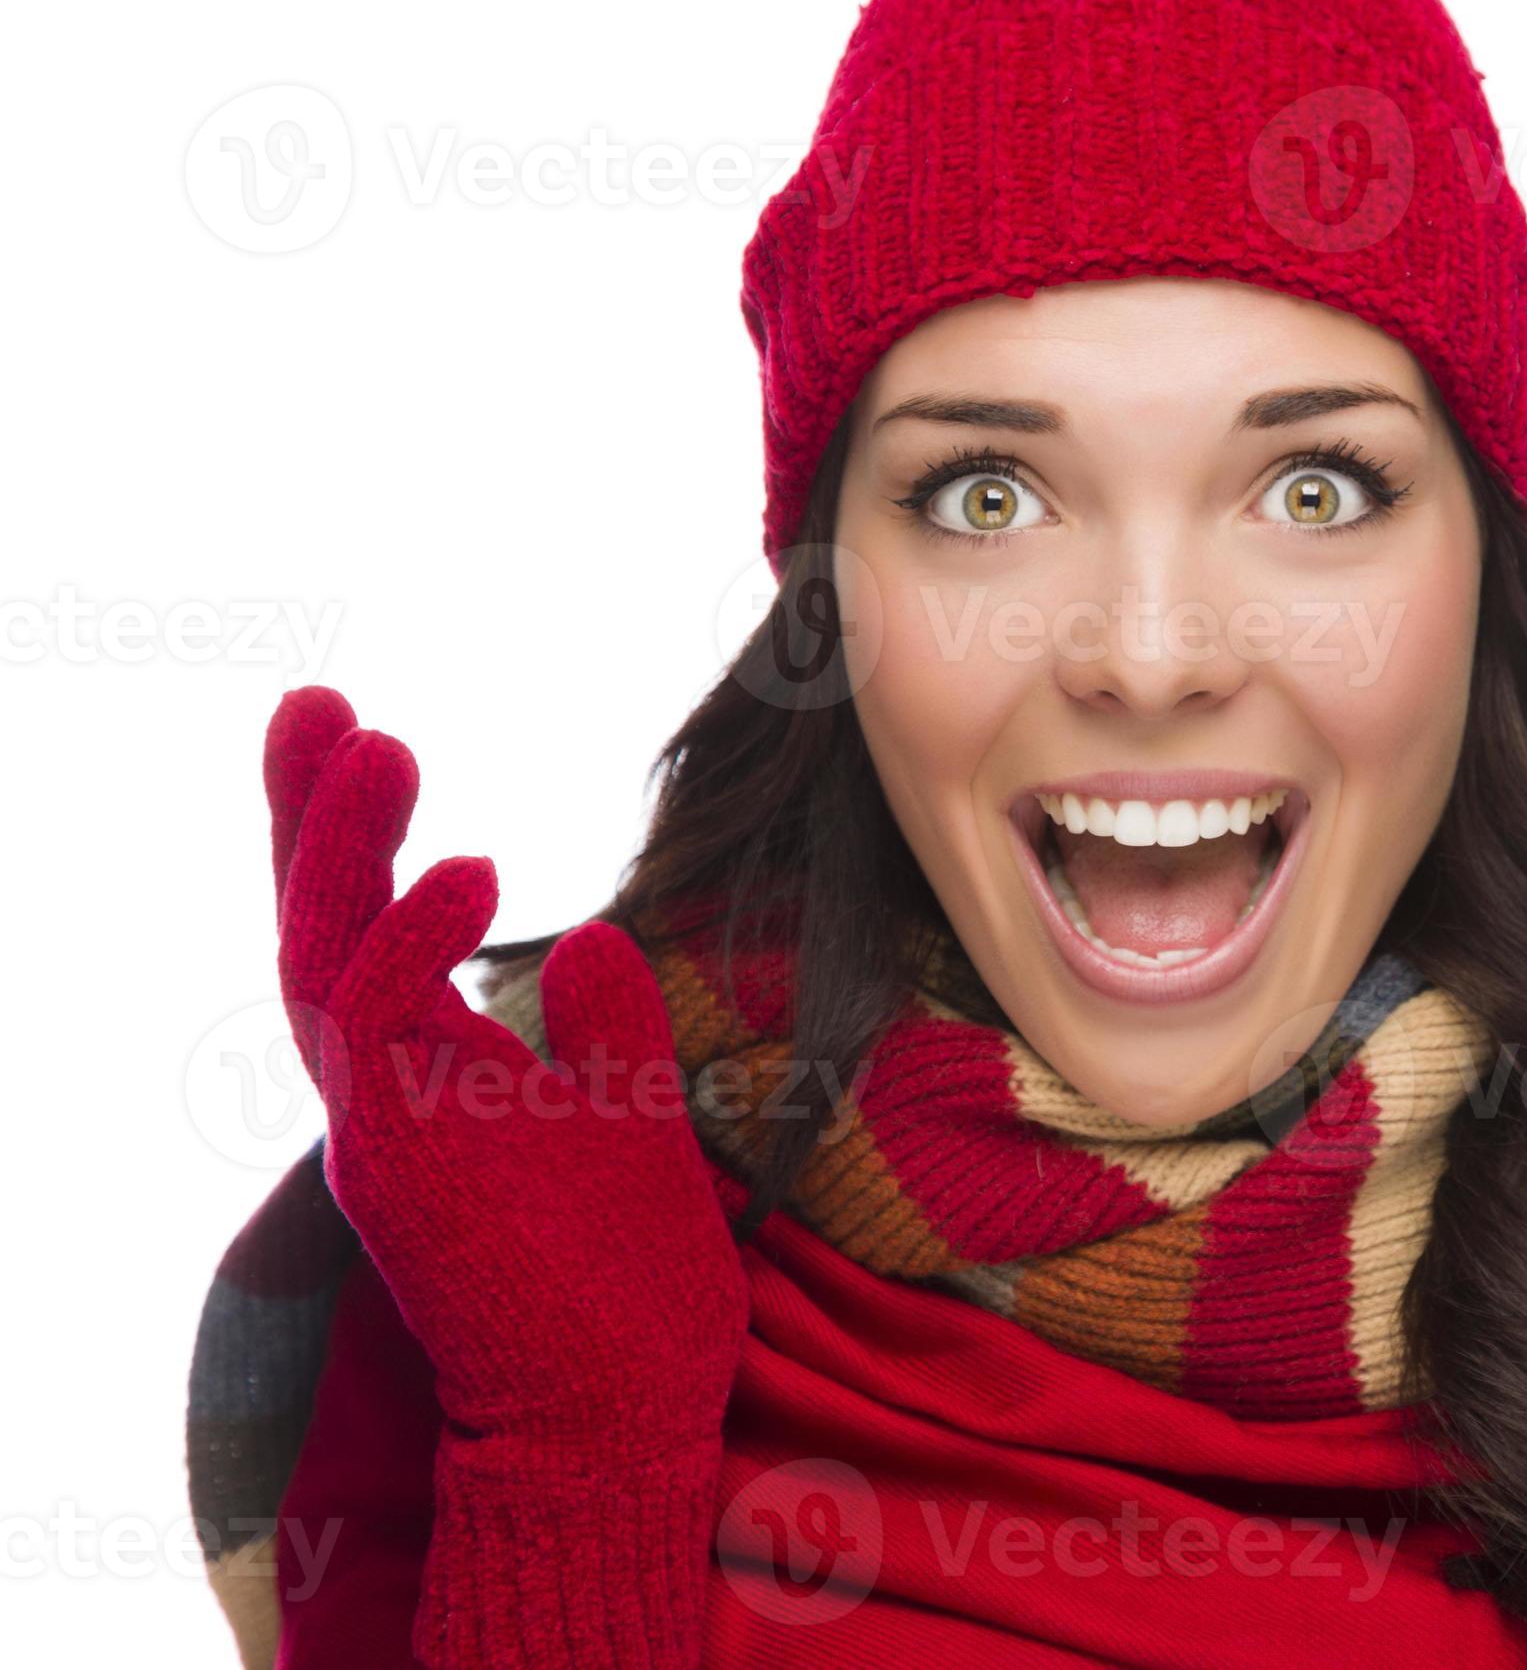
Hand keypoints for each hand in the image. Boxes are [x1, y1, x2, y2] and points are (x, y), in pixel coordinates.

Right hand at [267, 690, 746, 1467]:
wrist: (624, 1410)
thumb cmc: (625, 1283)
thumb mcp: (629, 1118)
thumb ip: (607, 1030)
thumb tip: (591, 935)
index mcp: (435, 1074)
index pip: (376, 932)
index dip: (360, 837)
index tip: (364, 733)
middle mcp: (389, 1089)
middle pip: (320, 927)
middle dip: (311, 814)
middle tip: (311, 703)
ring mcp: (382, 1121)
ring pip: (322, 956)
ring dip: (342, 845)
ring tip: (372, 741)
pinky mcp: (397, 1156)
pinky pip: (374, 1024)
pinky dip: (409, 938)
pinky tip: (473, 867)